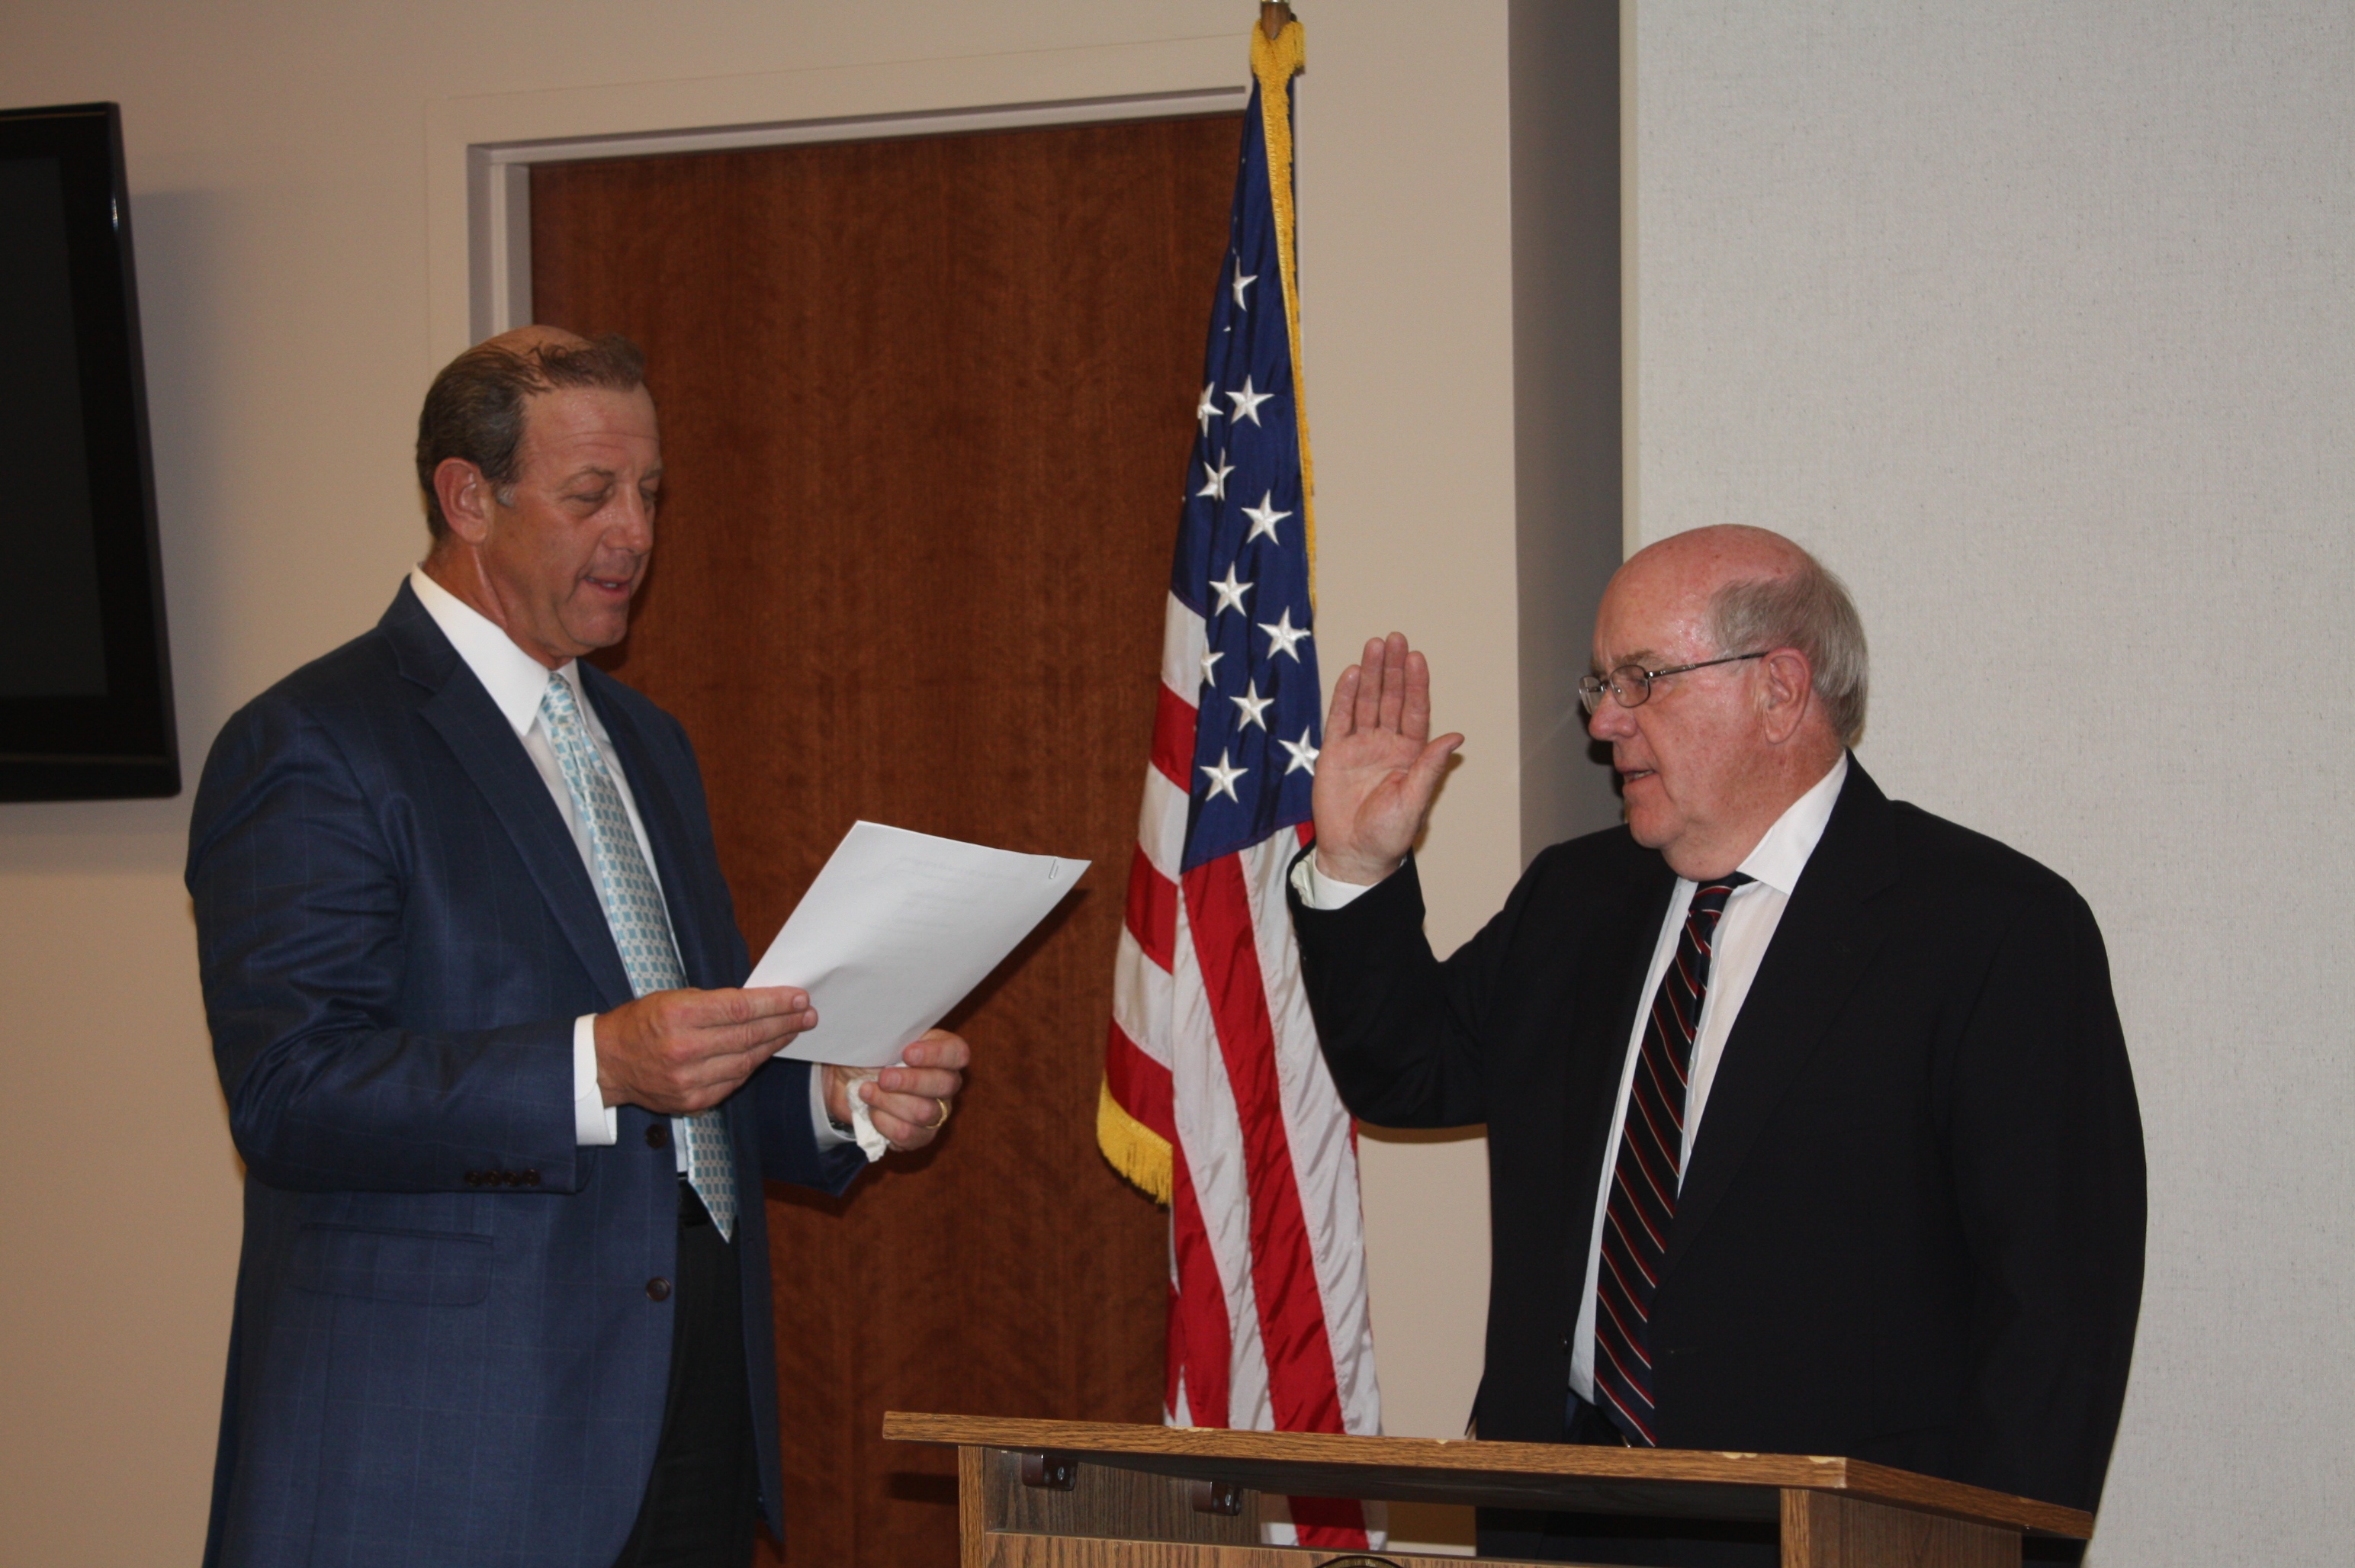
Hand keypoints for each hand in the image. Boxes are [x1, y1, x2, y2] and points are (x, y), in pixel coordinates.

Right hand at [596, 986, 816, 1114]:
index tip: (798, 997)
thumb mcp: (671, 998)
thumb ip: (714, 1002)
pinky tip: (765, 1051)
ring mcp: (689, 1080)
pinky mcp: (693, 1101)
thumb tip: (760, 1002)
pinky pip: (734, 1080)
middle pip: (749, 1035)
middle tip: (807, 1014)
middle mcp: (684, 1050)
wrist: (608, 1064)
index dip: (775, 1003)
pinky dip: (753, 1064)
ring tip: (793, 1030)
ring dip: (775, 1044)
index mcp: (678, 1016)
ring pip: (747, 1061)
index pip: (740, 1009)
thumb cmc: (641, 1023)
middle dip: (784, 1023)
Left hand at [824, 1029, 970, 1152]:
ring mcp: (936, 1111)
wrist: (845, 1083)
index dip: (936, 1055)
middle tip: (882, 1077)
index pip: (957, 1053)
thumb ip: (893, 1035)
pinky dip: (885, 1124)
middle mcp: (945, 1082)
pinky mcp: (920, 1136)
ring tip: (865, 1091)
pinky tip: (871, 1112)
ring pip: (925, 1113)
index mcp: (941, 1051)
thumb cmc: (867, 1055)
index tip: (907, 1053)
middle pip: (945, 1085)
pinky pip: (910, 1135)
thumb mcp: (877, 1038)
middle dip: (909, 1082)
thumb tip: (894, 1038)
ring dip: (888, 1102)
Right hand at [1311, 632, 1463, 884]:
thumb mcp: (1414, 800)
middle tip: (1394, 639)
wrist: (1354, 853)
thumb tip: (1456, 738)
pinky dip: (1343, 696)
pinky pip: (1339, 719)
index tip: (1417, 658)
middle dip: (1392, 669)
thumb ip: (1430, 767)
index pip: (1414, 710)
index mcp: (1410, 754)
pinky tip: (1349, 673)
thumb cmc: (1389, 834)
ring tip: (1373, 646)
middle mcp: (1386, 744)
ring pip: (1366, 702)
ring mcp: (1360, 746)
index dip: (1416, 684)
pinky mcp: (1334, 754)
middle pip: (1390, 698)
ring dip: (1369, 674)